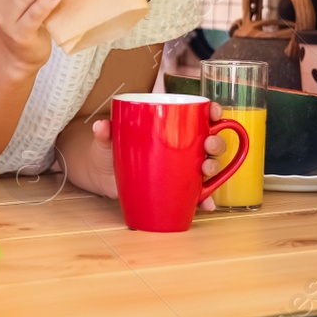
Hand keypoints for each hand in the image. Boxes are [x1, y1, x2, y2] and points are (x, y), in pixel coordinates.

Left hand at [88, 101, 228, 211]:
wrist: (103, 175)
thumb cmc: (112, 149)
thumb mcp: (108, 140)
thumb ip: (105, 132)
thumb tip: (100, 126)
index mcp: (172, 128)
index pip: (199, 116)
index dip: (213, 113)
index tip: (214, 112)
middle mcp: (184, 147)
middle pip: (210, 142)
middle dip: (216, 142)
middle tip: (208, 145)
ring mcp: (183, 169)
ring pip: (209, 166)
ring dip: (214, 168)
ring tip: (206, 170)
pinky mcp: (179, 189)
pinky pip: (198, 194)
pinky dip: (204, 199)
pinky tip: (206, 204)